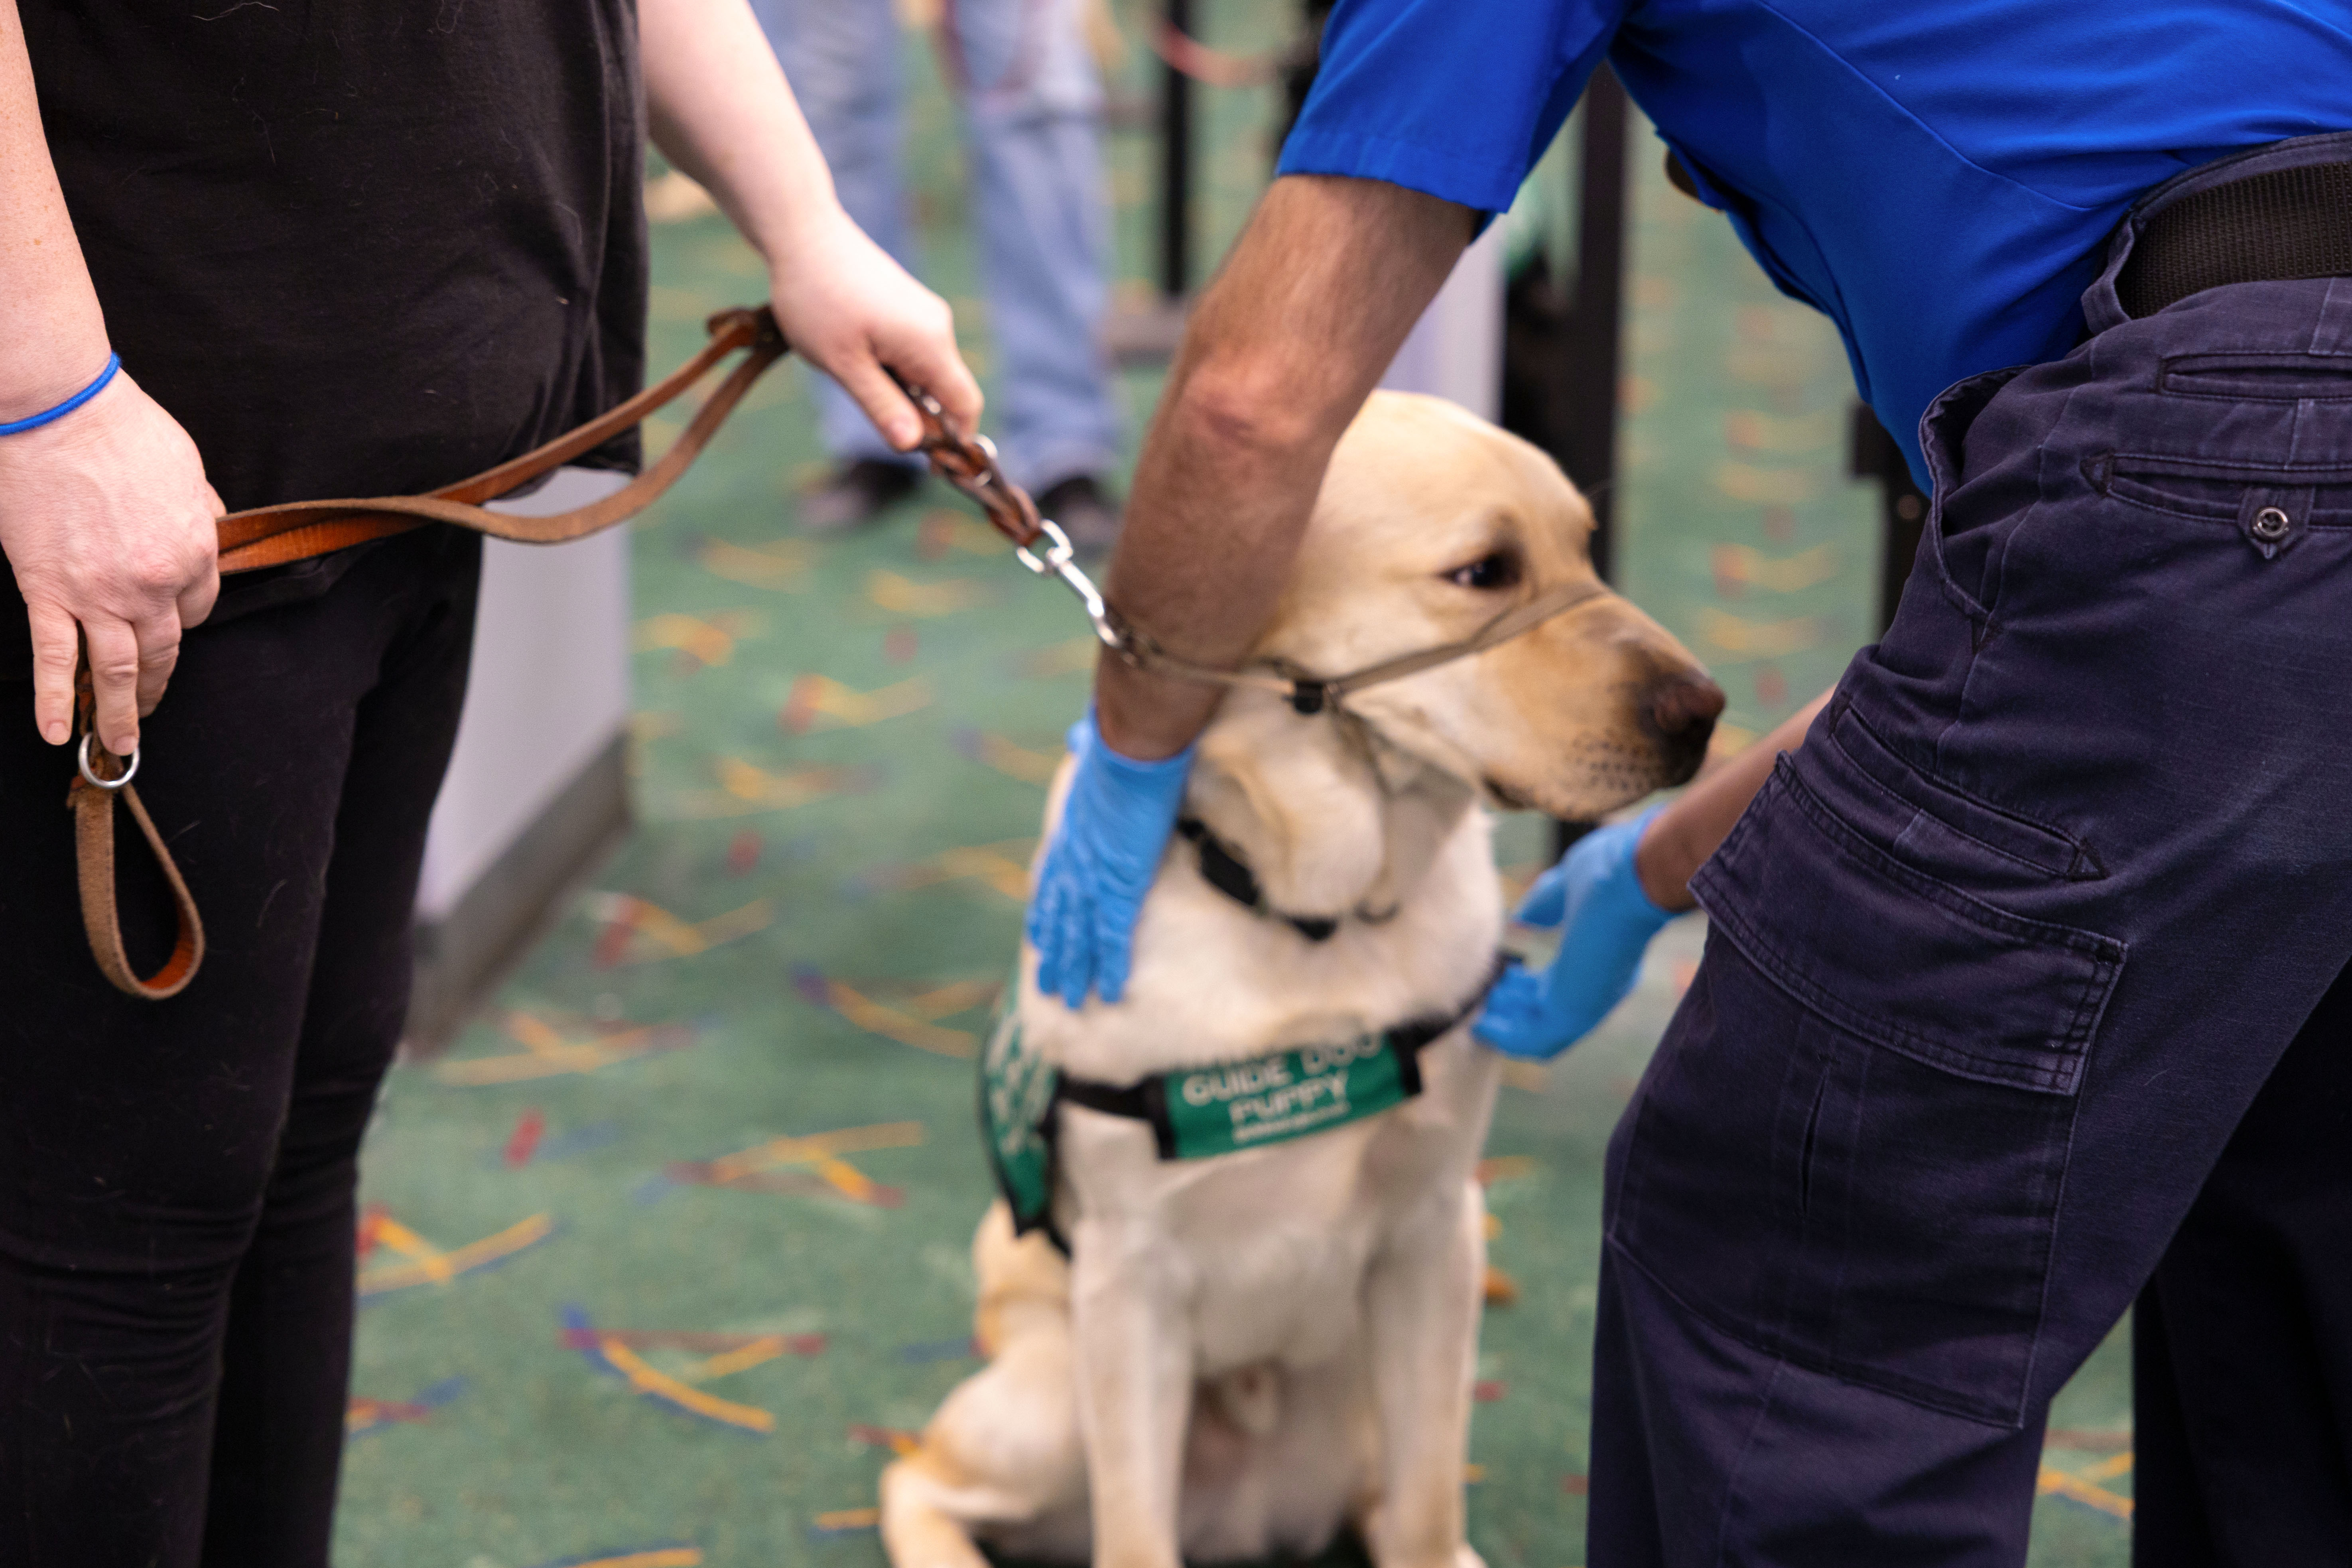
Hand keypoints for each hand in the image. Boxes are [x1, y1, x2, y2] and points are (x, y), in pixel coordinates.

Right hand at [0, 369, 221, 753]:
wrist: (57, 411)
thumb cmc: (124, 431)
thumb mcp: (189, 470)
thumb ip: (200, 511)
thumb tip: (206, 529)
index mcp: (192, 554)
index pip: (199, 608)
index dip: (186, 616)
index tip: (172, 621)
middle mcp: (151, 585)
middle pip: (163, 648)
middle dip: (157, 682)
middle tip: (149, 708)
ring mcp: (97, 592)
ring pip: (115, 667)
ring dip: (119, 711)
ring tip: (119, 743)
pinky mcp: (47, 589)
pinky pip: (54, 655)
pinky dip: (55, 697)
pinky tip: (58, 733)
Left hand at [766, 210, 983, 452]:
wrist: (803, 233)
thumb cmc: (817, 298)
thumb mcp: (844, 364)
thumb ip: (882, 406)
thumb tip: (912, 446)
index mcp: (930, 344)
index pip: (965, 406)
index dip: (954, 440)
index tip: (927, 463)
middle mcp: (937, 327)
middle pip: (945, 391)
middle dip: (917, 413)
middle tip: (869, 412)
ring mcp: (924, 313)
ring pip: (925, 371)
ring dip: (898, 388)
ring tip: (850, 370)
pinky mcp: (908, 304)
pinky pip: (911, 350)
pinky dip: (891, 365)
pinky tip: (852, 351)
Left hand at [1026, 708, 1196, 1008]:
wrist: (1133, 744)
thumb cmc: (1122, 738)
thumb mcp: (1096, 745)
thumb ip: (1086, 746)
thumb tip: (1079, 732)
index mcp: (1069, 829)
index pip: (1050, 879)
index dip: (1045, 910)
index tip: (1039, 934)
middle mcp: (1073, 859)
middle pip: (1058, 916)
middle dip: (1054, 952)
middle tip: (1047, 984)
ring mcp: (1094, 876)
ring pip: (1079, 935)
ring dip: (1075, 970)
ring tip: (1069, 1000)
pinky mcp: (1121, 885)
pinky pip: (1113, 937)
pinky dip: (1111, 966)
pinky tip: (1111, 992)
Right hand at [1474, 805, 1683, 1060]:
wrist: (1630, 874)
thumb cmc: (1609, 871)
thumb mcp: (1564, 888)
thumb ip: (1543, 906)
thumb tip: (1521, 919)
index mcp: (1600, 959)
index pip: (1559, 987)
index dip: (1527, 988)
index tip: (1502, 977)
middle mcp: (1598, 988)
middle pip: (1547, 1015)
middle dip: (1513, 1010)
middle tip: (1484, 999)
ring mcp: (1588, 1003)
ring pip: (1540, 1033)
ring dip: (1506, 1030)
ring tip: (1477, 1017)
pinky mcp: (1575, 1012)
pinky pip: (1535, 1040)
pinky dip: (1506, 1039)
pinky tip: (1480, 1025)